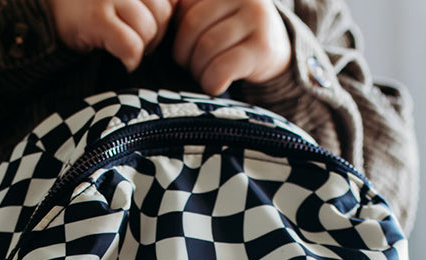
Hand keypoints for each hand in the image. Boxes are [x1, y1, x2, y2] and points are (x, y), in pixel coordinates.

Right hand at [47, 0, 175, 72]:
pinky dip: (132, 58)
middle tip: (138, 40)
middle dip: (155, 33)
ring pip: (148, 29)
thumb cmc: (85, 1)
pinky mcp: (97, 18)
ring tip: (128, 48)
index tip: (146, 23)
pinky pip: (131, 45)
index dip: (162, 15)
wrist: (43, 1)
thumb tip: (174, 10)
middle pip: (162, 13)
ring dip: (143, 47)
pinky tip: (125, 61)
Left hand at [171, 0, 291, 95]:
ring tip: (206, 74)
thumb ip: (185, 13)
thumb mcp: (208, 14)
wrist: (273, 49)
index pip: (182, 8)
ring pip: (206, 49)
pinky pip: (222, 68)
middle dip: (185, 55)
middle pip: (192, 27)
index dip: (177, 35)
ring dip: (199, 72)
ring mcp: (256, 18)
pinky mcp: (262, 48)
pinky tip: (217, 84)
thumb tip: (152, 27)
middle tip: (193, 65)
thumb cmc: (228, 34)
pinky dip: (212, 83)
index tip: (187, 48)